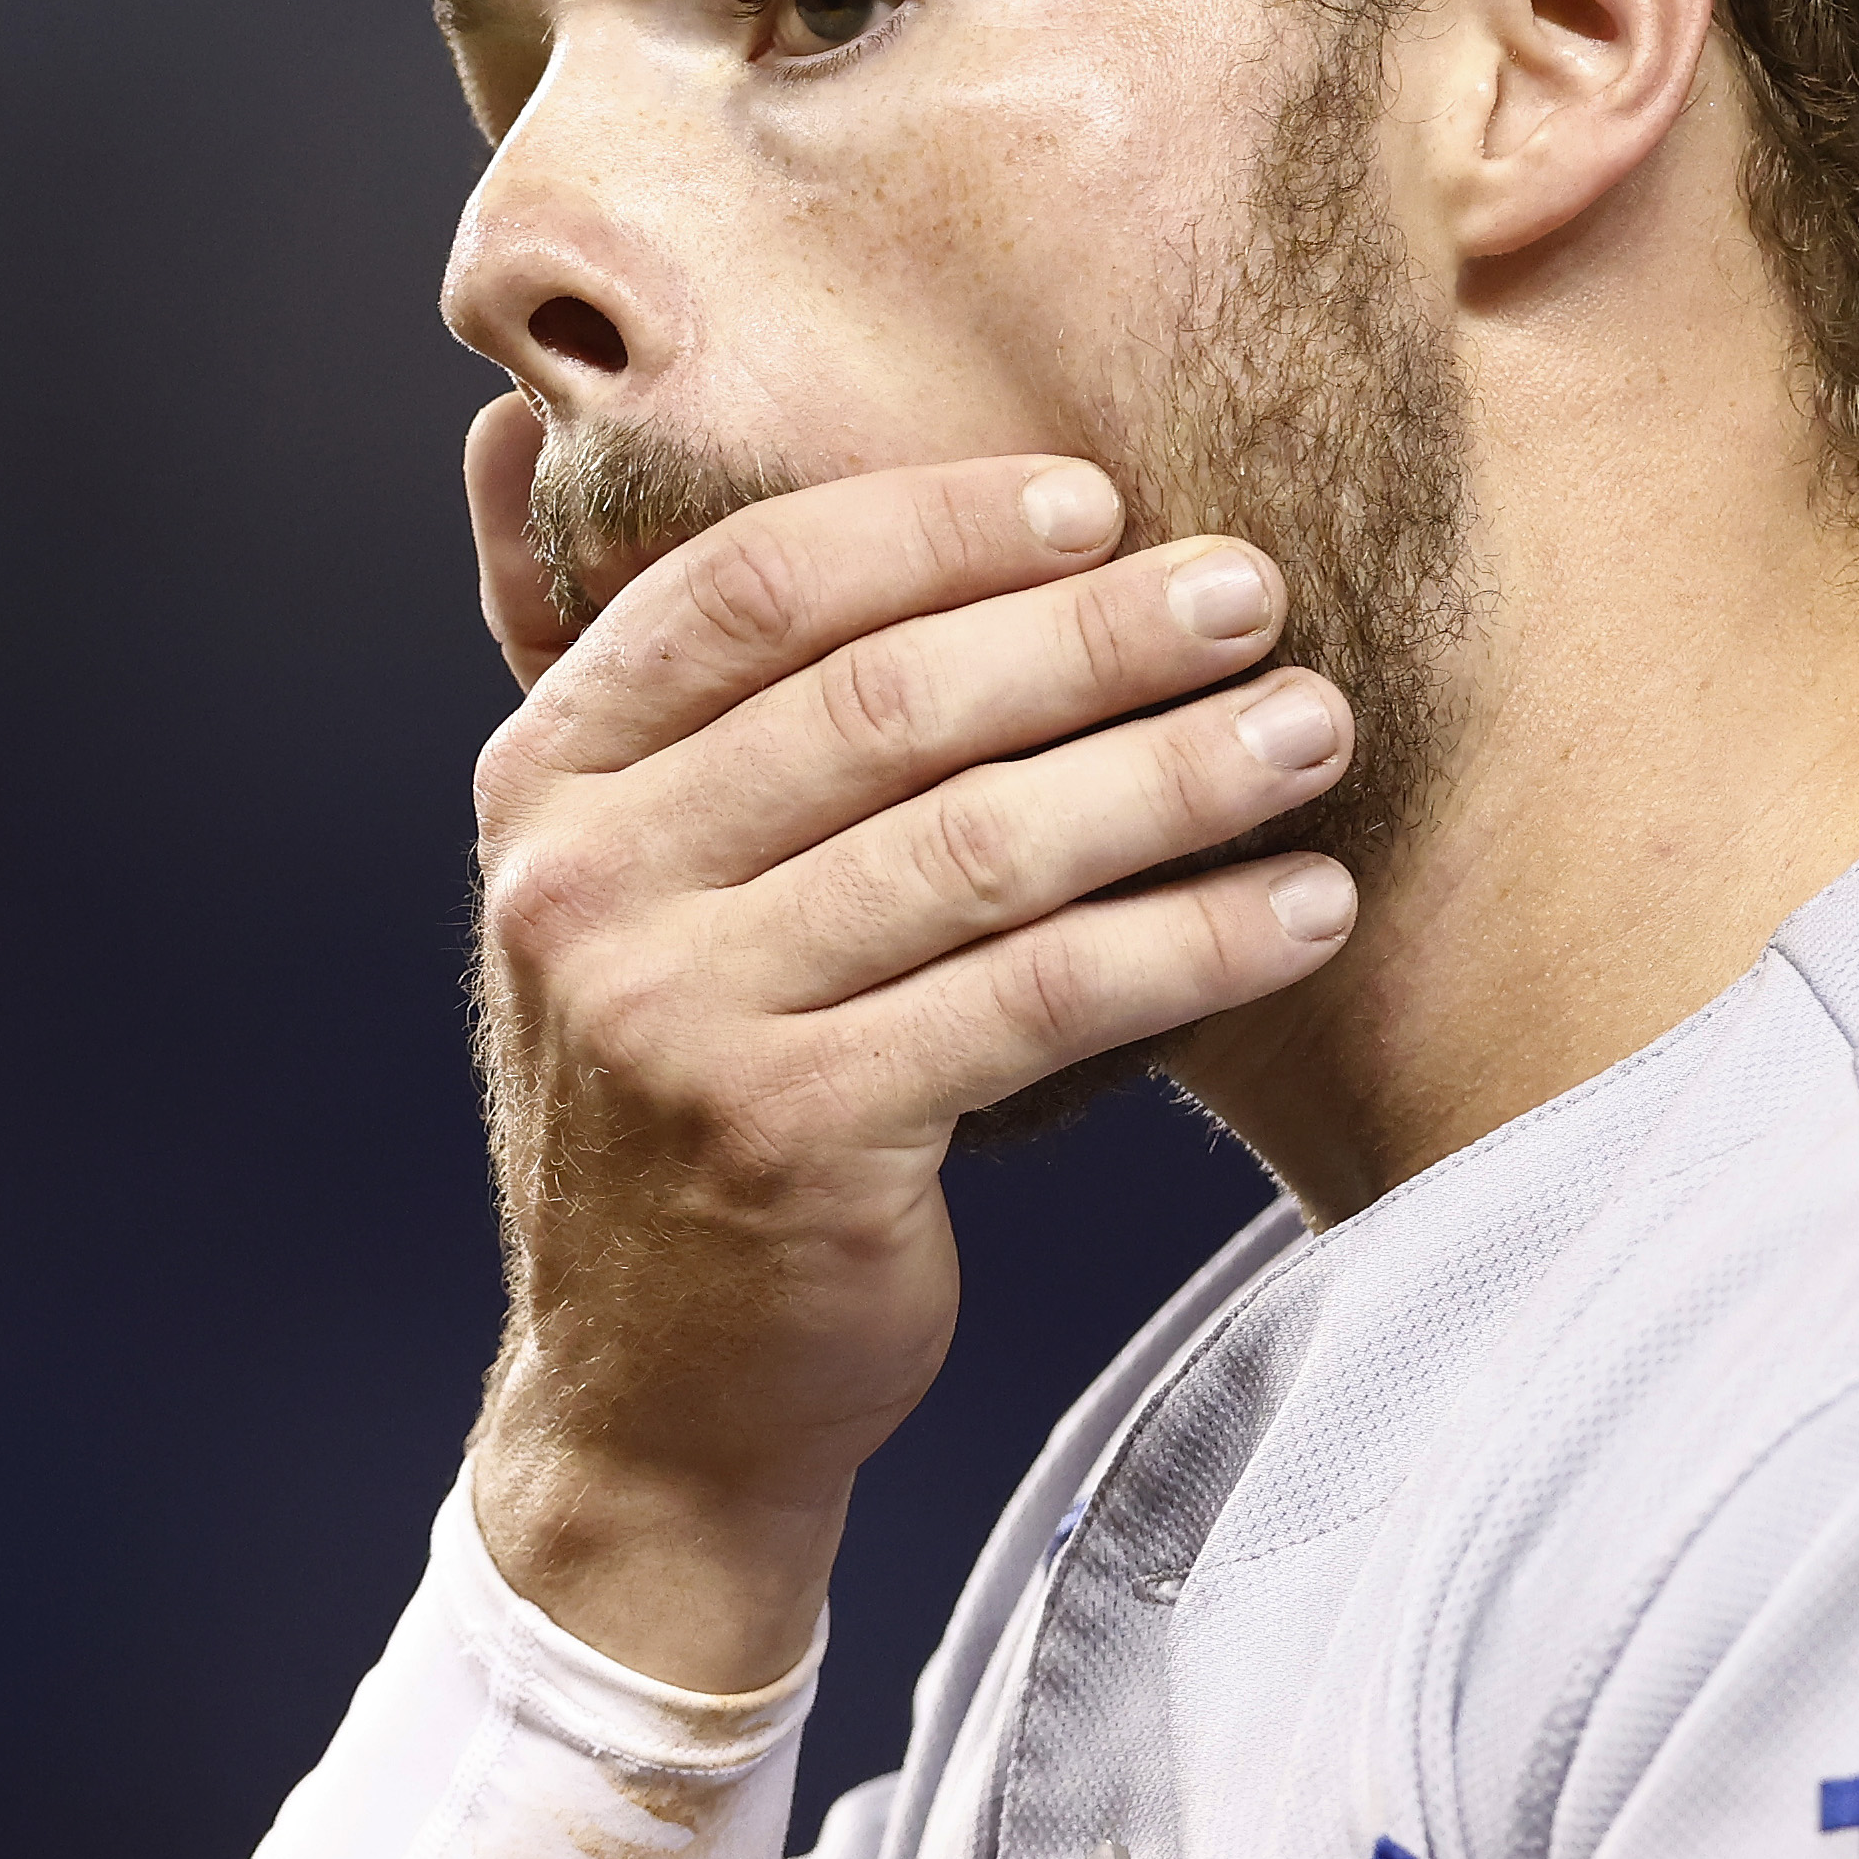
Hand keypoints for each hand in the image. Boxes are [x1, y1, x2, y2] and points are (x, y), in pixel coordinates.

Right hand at [451, 397, 1360, 1686]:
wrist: (652, 1393)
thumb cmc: (698, 1097)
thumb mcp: (636, 895)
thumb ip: (684, 714)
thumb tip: (668, 465)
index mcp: (545, 785)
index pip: (747, 589)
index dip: (934, 525)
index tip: (1097, 501)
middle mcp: (584, 888)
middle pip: (883, 702)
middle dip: (1094, 635)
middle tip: (1252, 595)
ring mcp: (677, 1019)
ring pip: (979, 846)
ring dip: (1175, 775)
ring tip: (1312, 732)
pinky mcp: (795, 1137)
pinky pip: (1039, 999)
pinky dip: (1191, 942)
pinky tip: (1303, 908)